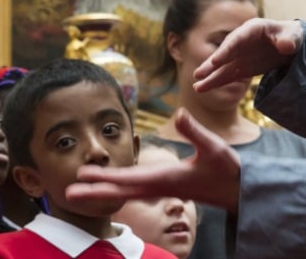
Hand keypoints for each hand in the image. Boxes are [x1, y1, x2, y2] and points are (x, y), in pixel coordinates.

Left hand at [65, 109, 240, 208]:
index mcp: (166, 179)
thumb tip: (179, 113)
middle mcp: (158, 187)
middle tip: (67, 193)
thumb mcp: (214, 147)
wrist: (239, 191)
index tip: (84, 178)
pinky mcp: (163, 188)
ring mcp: (159, 189)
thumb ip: (196, 131)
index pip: (129, 179)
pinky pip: (132, 191)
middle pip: (120, 191)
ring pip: (124, 193)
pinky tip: (105, 188)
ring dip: (100, 192)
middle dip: (94, 192)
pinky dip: (115, 190)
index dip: (106, 178)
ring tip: (77, 192)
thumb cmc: (228, 170)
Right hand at [192, 18, 303, 93]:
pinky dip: (216, 82)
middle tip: (199, 74)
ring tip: (197, 86)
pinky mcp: (241, 68)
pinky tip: (202, 88)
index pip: (237, 39)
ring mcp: (239, 56)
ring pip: (222, 67)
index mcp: (252, 29)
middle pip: (224, 52)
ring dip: (210, 76)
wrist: (292, 46)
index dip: (226, 50)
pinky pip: (226, 76)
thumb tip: (285, 46)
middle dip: (211, 64)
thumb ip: (289, 39)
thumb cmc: (292, 36)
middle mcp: (241, 42)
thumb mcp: (294, 35)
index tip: (215, 62)